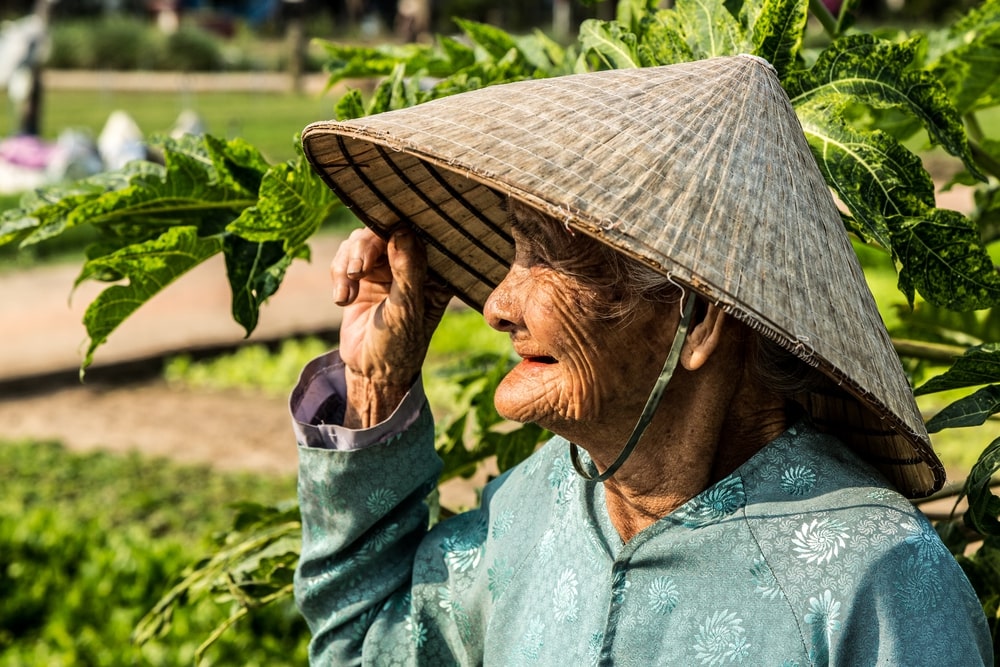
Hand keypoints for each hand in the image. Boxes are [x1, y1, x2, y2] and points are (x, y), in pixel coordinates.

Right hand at [330, 227, 450, 426]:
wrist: (370, 370)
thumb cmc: (398, 346)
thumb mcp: (405, 312)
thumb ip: (406, 273)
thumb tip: (403, 232)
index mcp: (436, 272)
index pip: (420, 236)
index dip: (400, 230)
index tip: (385, 238)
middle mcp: (412, 264)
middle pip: (384, 231)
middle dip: (365, 248)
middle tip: (357, 270)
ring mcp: (386, 266)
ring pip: (361, 240)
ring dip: (348, 263)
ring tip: (346, 293)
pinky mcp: (363, 273)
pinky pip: (346, 256)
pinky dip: (339, 274)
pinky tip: (342, 300)